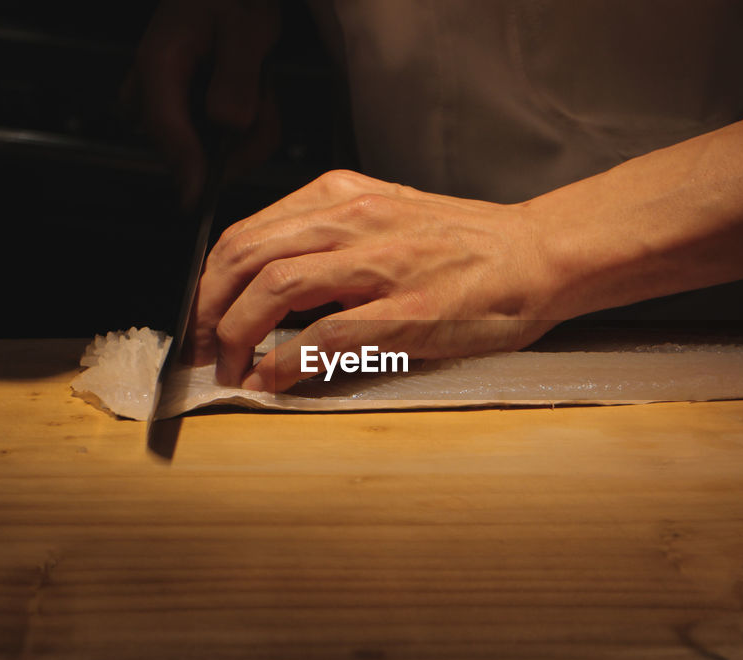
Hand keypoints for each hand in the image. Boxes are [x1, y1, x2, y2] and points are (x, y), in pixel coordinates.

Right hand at [125, 0, 280, 205]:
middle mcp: (152, 90)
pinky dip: (248, 130)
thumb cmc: (232, 3)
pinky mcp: (183, 118)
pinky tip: (253, 96)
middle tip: (266, 95)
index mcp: (158, 63)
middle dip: (242, 139)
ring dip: (251, 132)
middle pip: (191, 148)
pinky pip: (218, 144)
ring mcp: (166, 107)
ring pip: (211, 151)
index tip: (199, 197)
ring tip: (262, 88)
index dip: (186, 166)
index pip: (166, 127)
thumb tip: (228, 124)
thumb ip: (237, 77)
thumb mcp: (246, 32)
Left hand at [187, 170, 566, 391]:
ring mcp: (381, 263)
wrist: (540, 255)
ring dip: (237, 335)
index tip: (202, 315)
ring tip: (231, 370)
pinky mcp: (407, 310)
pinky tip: (272, 381)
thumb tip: (274, 291)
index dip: (209, 280)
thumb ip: (332, 243)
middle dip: (208, 308)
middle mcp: (354, 219)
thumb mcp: (389, 219)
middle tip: (203, 349)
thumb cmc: (470, 246)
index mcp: (344, 196)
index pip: (248, 231)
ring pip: (274, 287)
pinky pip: (325, 334)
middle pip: (245, 255)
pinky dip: (285, 361)